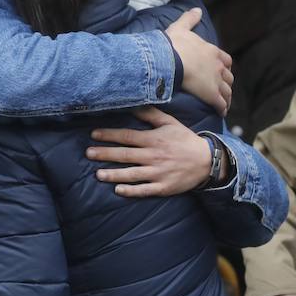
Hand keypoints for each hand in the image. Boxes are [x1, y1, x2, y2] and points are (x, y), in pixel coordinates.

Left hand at [88, 107, 212, 196]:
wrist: (207, 161)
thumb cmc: (185, 140)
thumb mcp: (171, 123)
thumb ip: (151, 114)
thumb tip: (135, 105)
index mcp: (154, 139)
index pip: (127, 136)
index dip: (109, 135)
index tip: (93, 135)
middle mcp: (154, 156)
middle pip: (125, 155)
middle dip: (105, 154)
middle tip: (88, 153)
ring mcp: (158, 173)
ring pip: (132, 174)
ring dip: (114, 174)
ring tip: (98, 174)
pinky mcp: (163, 187)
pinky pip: (144, 190)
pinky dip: (131, 191)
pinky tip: (118, 190)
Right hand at [165, 9, 233, 115]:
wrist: (170, 60)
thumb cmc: (173, 44)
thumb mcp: (181, 27)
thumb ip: (189, 19)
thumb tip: (196, 9)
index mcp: (212, 52)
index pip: (225, 60)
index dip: (224, 66)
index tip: (223, 70)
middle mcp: (218, 66)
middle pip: (228, 77)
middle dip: (227, 82)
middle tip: (224, 87)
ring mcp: (216, 81)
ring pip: (227, 91)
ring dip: (227, 97)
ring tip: (225, 103)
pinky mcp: (211, 95)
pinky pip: (220, 104)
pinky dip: (222, 108)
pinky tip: (221, 112)